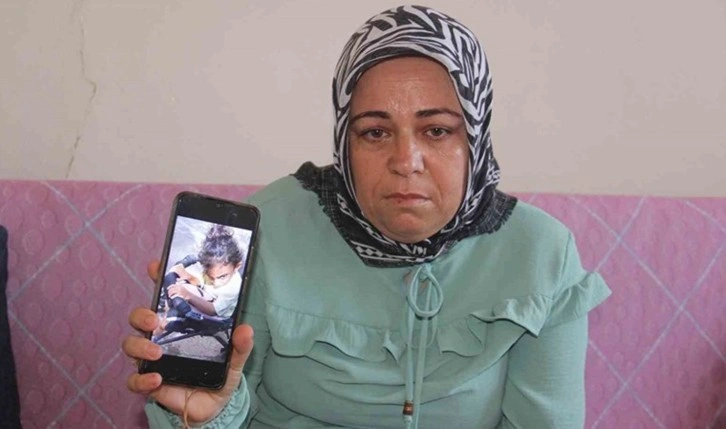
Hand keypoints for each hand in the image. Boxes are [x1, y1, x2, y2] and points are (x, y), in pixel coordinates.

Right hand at [122, 260, 254, 423]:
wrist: (214, 406)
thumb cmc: (218, 374)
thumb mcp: (234, 359)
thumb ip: (240, 345)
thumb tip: (246, 329)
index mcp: (180, 324)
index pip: (165, 296)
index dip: (158, 278)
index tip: (155, 266)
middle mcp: (161, 338)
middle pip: (139, 318)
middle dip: (142, 315)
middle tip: (155, 321)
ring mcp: (151, 359)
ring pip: (130, 345)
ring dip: (139, 346)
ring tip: (157, 353)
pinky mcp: (148, 382)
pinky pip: (134, 379)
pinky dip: (141, 378)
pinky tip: (156, 379)